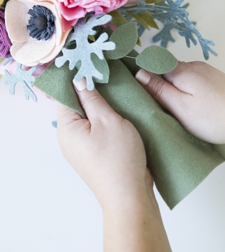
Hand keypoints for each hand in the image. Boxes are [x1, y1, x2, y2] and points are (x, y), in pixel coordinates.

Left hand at [57, 83, 170, 251]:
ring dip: (100, 101)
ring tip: (116, 83)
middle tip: (106, 68)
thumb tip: (80, 79)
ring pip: (87, 115)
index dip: (75, 75)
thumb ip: (93, 98)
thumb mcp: (108, 120)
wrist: (130, 195)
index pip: (64, 94)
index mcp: (66, 128)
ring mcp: (81, 146)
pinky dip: (105, 115)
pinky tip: (120, 105)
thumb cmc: (119, 157)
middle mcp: (69, 138)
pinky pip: (95, 126)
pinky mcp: (94, 152)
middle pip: (75, 104)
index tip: (90, 59)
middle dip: (89, 87)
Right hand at [135, 60, 224, 144]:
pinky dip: (182, 89)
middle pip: (166, 69)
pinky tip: (182, 104)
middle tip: (140, 99)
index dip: (139, 69)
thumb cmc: (214, 117)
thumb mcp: (181, 108)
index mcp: (182, 71)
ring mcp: (205, 72)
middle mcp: (193, 66)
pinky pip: (191, 81)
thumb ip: (160, 90)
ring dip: (169, 86)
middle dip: (153, 80)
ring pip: (179, 76)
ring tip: (160, 105)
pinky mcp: (214, 81)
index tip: (124, 80)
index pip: (153, 62)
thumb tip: (139, 73)